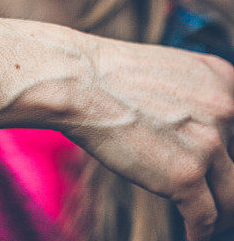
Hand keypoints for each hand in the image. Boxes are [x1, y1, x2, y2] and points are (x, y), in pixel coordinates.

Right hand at [67, 36, 233, 240]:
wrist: (78, 80)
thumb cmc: (112, 76)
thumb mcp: (172, 72)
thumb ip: (199, 98)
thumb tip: (209, 135)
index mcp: (223, 79)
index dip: (230, 156)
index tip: (221, 171)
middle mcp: (225, 108)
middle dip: (225, 183)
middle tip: (209, 193)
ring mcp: (208, 142)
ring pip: (232, 199)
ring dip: (221, 215)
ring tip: (205, 221)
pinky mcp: (185, 175)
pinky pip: (206, 220)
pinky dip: (199, 233)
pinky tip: (190, 235)